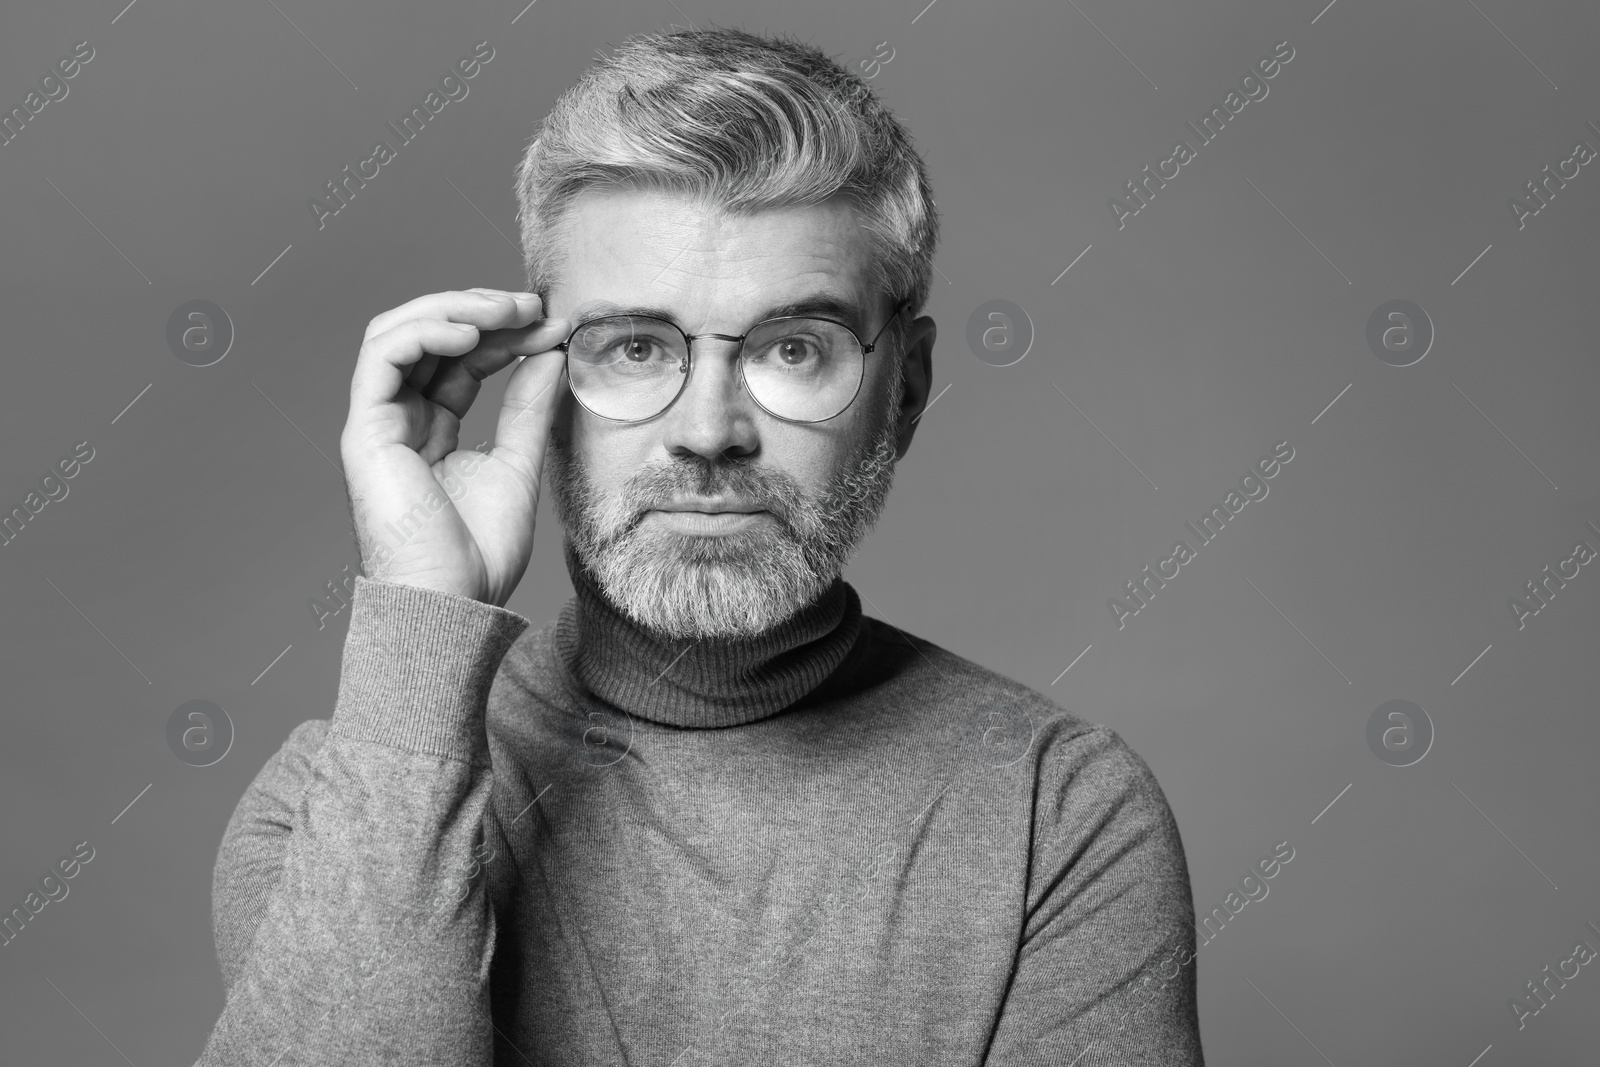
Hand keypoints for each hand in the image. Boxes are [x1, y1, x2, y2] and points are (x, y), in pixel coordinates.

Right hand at [339, 288, 570, 606]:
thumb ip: (529, 408)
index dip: (505, 335)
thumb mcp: (519, 463)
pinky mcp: (364, 431)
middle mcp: (400, 420)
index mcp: (433, 431)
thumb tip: (551, 353)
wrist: (452, 602)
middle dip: (482, 311)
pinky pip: (382, 356)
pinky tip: (471, 330)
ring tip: (507, 310)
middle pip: (430, 339)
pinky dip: (426, 331)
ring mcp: (378, 423)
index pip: (463, 361)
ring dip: (455, 309)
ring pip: (399, 333)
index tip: (554, 327)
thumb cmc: (479, 554)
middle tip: (532, 306)